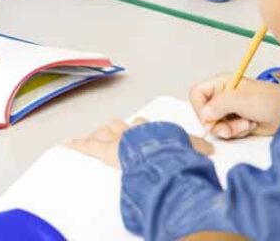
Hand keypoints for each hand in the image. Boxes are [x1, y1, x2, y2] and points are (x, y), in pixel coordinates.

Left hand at [69, 118, 213, 168]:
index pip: (142, 125)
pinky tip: (70, 144)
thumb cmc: (171, 150)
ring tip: (93, 140)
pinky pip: (89, 146)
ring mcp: (117, 139)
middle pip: (120, 126)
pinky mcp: (104, 149)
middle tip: (113, 134)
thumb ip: (196, 146)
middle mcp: (132, 131)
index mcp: (149, 130)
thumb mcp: (188, 147)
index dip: (140, 128)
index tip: (139, 129)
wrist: (157, 154)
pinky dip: (79, 145)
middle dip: (117, 130)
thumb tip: (210, 147)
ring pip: (104, 134)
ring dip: (99, 137)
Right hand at [190, 74, 279, 138]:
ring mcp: (228, 112)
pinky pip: (226, 133)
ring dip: (230, 129)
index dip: (199, 107)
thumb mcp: (240, 99)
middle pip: (204, 114)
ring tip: (246, 123)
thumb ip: (218, 105)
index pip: (196, 94)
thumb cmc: (267, 100)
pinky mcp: (235, 124)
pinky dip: (237, 132)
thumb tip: (204, 116)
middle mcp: (221, 98)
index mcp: (220, 84)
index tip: (209, 117)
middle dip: (218, 123)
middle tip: (230, 125)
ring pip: (215, 126)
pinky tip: (249, 126)